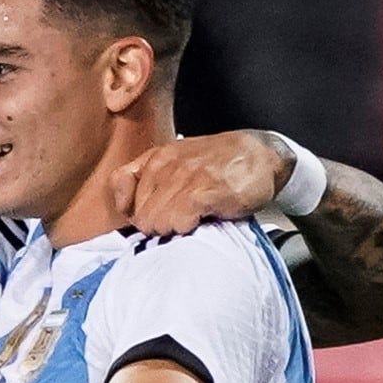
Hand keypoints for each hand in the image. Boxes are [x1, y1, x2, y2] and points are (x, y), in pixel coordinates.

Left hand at [113, 130, 292, 236]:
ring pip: (157, 222)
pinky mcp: (206, 191)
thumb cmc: (218, 166)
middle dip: (157, 224)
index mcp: (155, 158)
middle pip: (140, 216)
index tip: (155, 213)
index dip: (135, 209)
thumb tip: (124, 209)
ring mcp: (186, 177)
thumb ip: (145, 181)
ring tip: (194, 218)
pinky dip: (189, 227)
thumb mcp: (175, 164)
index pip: (119, 189)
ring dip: (175, 228)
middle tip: (181, 219)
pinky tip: (203, 218)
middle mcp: (166, 165)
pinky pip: (179, 222)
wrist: (263, 154)